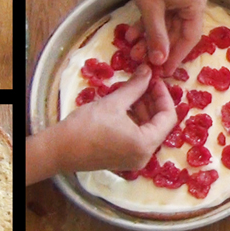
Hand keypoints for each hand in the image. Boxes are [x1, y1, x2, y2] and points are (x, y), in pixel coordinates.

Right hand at [56, 66, 176, 174]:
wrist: (60, 149)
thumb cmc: (86, 126)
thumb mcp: (113, 102)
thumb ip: (135, 87)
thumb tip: (148, 71)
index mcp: (145, 144)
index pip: (168, 117)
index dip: (163, 95)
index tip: (154, 79)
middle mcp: (144, 156)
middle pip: (159, 124)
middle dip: (152, 101)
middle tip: (142, 81)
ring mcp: (133, 159)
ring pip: (148, 130)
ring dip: (142, 109)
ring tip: (129, 90)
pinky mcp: (123, 159)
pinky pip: (137, 137)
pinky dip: (134, 120)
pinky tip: (123, 104)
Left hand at [113, 0, 207, 69]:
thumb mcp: (150, 9)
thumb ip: (157, 37)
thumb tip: (160, 61)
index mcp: (197, 1)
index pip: (190, 37)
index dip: (176, 56)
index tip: (165, 71)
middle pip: (178, 30)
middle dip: (158, 46)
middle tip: (144, 63)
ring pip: (167, 22)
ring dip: (150, 36)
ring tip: (134, 51)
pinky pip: (163, 12)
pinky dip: (149, 22)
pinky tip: (133, 34)